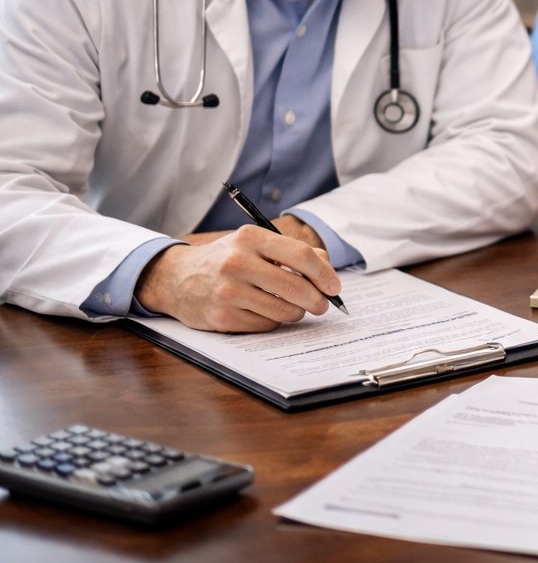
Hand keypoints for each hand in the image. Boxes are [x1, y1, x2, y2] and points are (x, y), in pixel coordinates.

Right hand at [135, 225, 342, 331]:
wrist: (177, 278)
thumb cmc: (226, 259)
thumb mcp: (254, 244)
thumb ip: (292, 252)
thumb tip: (326, 269)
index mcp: (251, 238)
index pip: (301, 256)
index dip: (325, 273)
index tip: (335, 287)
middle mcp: (238, 262)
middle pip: (296, 287)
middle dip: (317, 300)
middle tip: (322, 305)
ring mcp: (228, 291)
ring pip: (284, 311)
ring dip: (296, 313)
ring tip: (293, 308)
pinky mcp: (222, 316)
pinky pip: (266, 325)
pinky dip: (274, 321)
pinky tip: (265, 311)